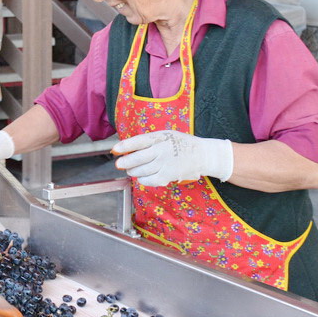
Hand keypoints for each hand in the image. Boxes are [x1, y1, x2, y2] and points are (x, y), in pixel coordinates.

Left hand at [113, 130, 233, 186]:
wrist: (203, 155)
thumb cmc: (180, 144)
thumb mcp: (165, 135)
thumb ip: (148, 141)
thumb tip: (127, 149)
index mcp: (160, 137)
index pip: (139, 141)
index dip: (125, 146)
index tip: (114, 150)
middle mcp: (162, 150)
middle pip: (137, 159)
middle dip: (125, 163)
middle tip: (119, 164)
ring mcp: (165, 164)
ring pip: (141, 171)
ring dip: (133, 171)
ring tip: (132, 170)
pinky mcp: (168, 175)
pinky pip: (149, 180)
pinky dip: (142, 180)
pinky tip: (142, 177)